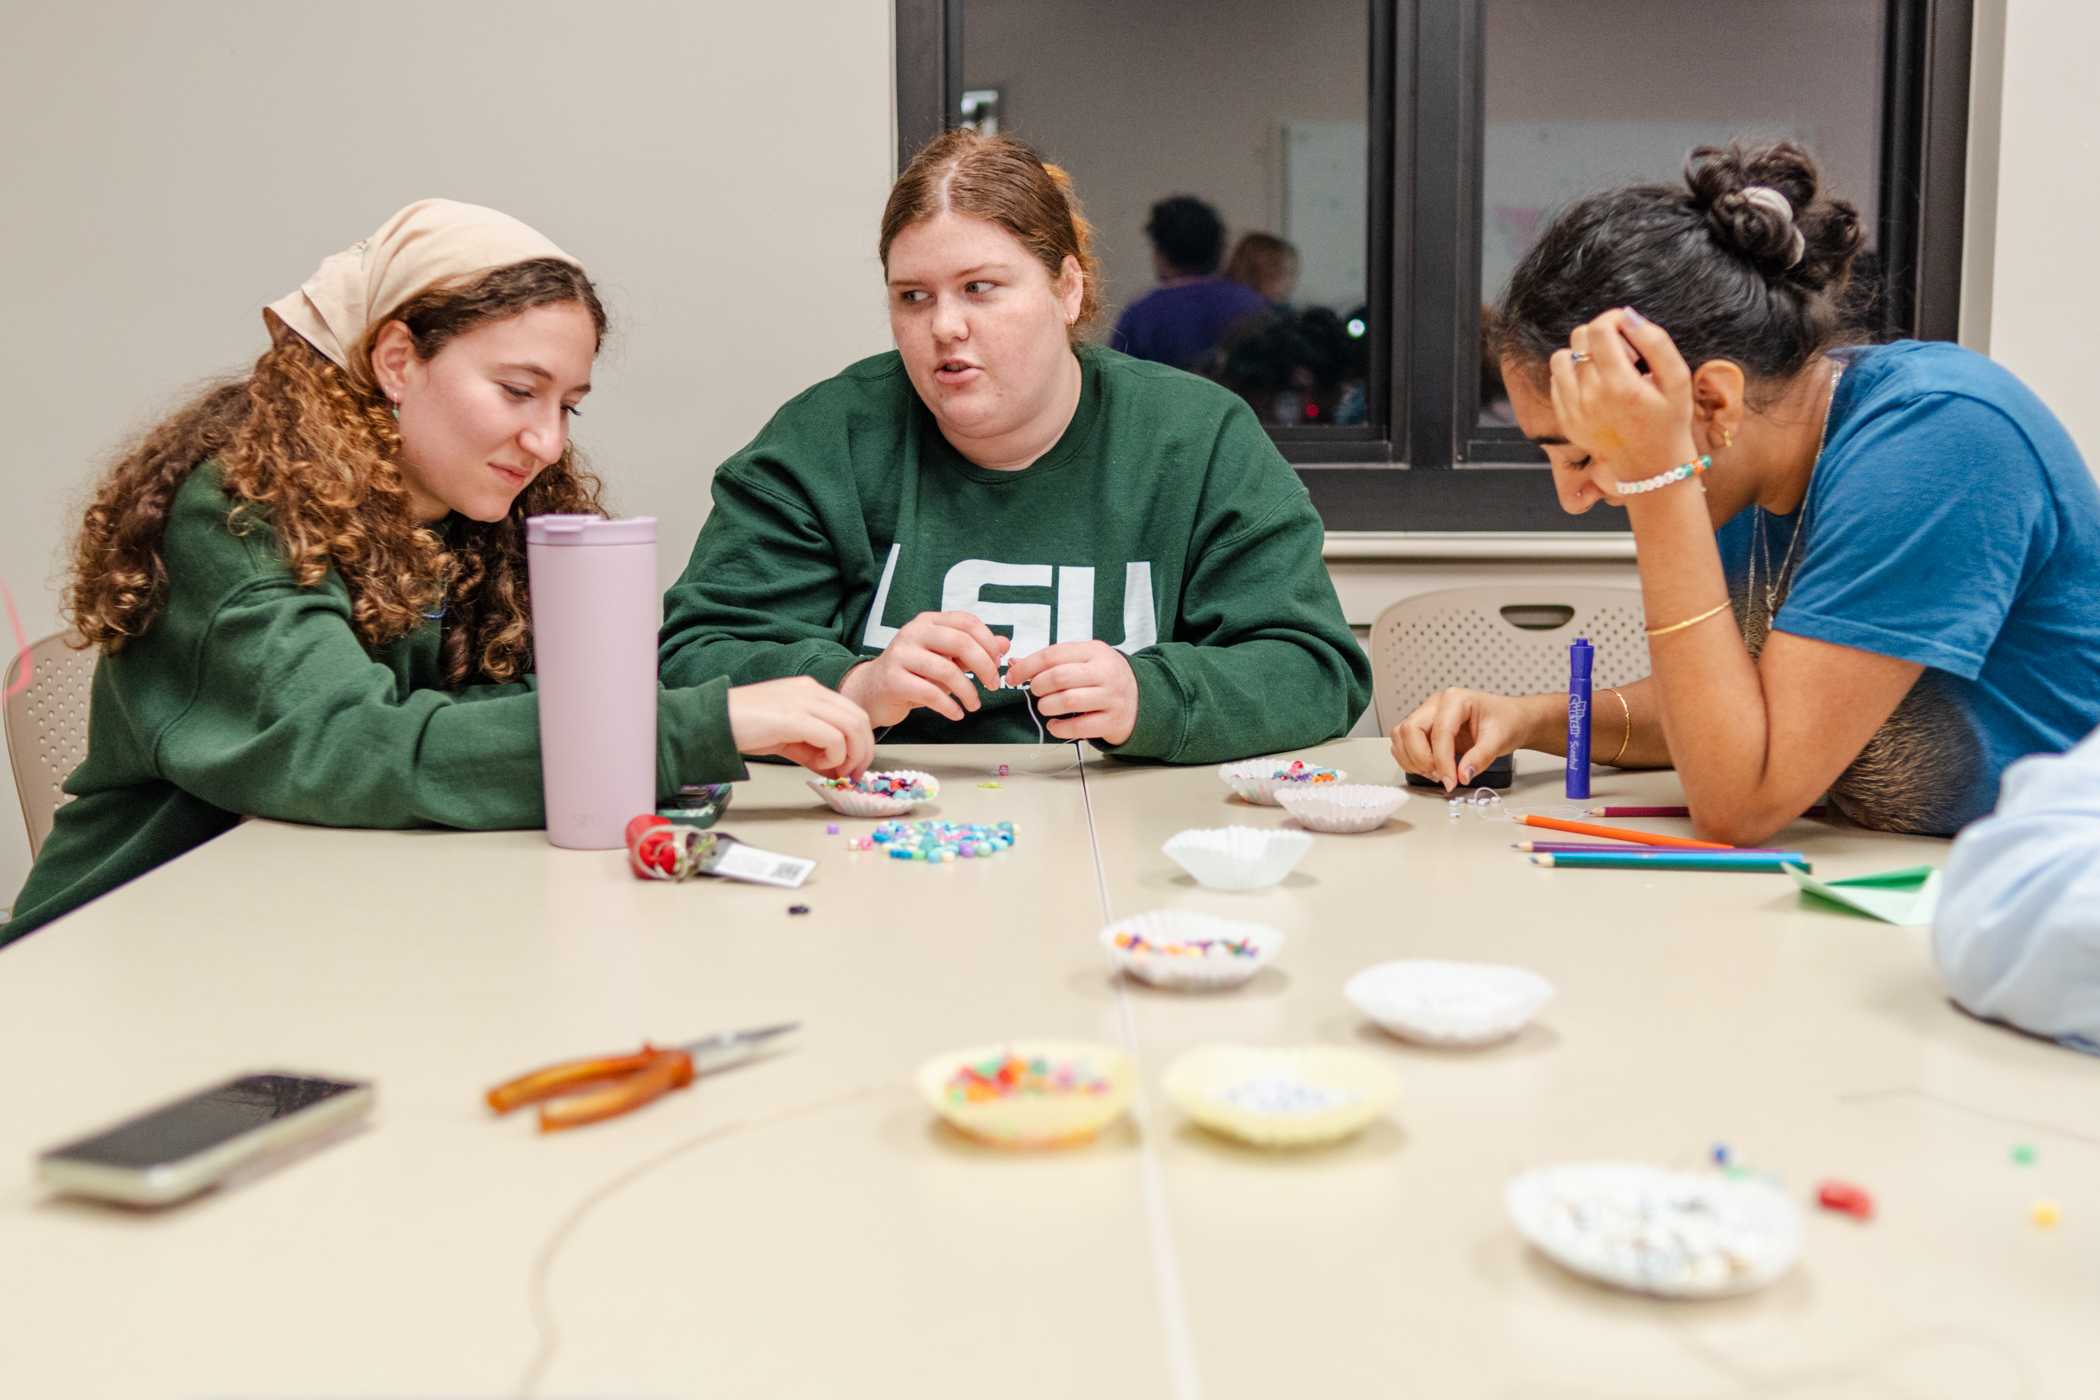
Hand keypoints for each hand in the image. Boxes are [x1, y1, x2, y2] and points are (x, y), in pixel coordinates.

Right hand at [726, 677, 873, 777]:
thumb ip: (813, 749)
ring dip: (852, 756)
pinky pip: (833, 738)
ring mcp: (803, 701)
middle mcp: (811, 690)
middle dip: (863, 751)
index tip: (854, 767)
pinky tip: (818, 765)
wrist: (712, 721)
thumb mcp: (787, 737)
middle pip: (859, 719)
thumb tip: (837, 769)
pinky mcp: (794, 717)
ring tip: (837, 772)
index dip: (862, 742)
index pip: (853, 712)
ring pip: (852, 727)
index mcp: (810, 690)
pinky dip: (834, 757)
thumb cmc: (744, 727)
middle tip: (854, 775)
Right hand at [839, 611, 1008, 727]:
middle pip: (960, 642)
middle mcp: (913, 633)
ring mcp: (901, 655)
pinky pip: (930, 693)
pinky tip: (957, 713)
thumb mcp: (944, 658)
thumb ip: (972, 649)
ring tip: (974, 705)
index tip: (999, 662)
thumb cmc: (912, 674)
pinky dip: (950, 706)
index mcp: (928, 622)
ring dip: (968, 691)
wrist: (871, 691)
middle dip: (984, 666)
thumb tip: (1005, 643)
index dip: (989, 642)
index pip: (967, 622)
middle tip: (993, 685)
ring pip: (947, 670)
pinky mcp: (893, 680)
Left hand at [1004, 641, 1138, 744]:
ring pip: (1069, 701)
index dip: (1028, 666)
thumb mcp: (1083, 660)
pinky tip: (1055, 725)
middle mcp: (1105, 672)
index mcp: (1094, 651)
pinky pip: (1080, 727)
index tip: (1013, 676)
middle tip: (1035, 692)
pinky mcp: (1113, 721)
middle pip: (1060, 677)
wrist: (1142, 698)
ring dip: (1047, 706)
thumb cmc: (1104, 678)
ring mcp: (1111, 697)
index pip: (1054, 654)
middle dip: (1038, 686)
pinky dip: (1060, 728)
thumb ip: (1051, 662)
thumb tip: (1014, 665)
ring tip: (1045, 707)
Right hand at [1390, 688, 1547, 791]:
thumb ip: (1480, 758)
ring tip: (1436, 773)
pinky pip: (1403, 743)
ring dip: (1412, 760)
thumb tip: (1462, 775)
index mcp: (1455, 700)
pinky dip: (1410, 760)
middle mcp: (1436, 705)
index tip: (1452, 781)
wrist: (1511, 719)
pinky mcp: (1424, 729)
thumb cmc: (1506, 721)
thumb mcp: (1500, 739)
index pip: (1440, 731)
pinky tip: (1430, 769)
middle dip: (1422, 758)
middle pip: (1410, 729)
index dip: (1442, 760)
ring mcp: (1427, 716)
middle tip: (1441, 776)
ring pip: (1401, 736)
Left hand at [1549, 307, 1699, 490]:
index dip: (1613, 318)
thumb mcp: (1678, 380)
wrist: (1651, 469)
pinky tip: (1595, 384)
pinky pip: (1556, 381)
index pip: (1599, 329)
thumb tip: (1628, 316)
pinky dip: (1572, 375)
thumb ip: (1656, 343)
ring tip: (1606, 367)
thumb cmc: (1669, 422)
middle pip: (1580, 339)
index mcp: (1620, 385)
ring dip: (1582, 353)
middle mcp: (1590, 396)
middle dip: (1602, 335)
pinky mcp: (1566, 419)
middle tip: (1623, 353)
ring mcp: (1573, 410)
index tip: (1628, 328)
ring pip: (1561, 358)